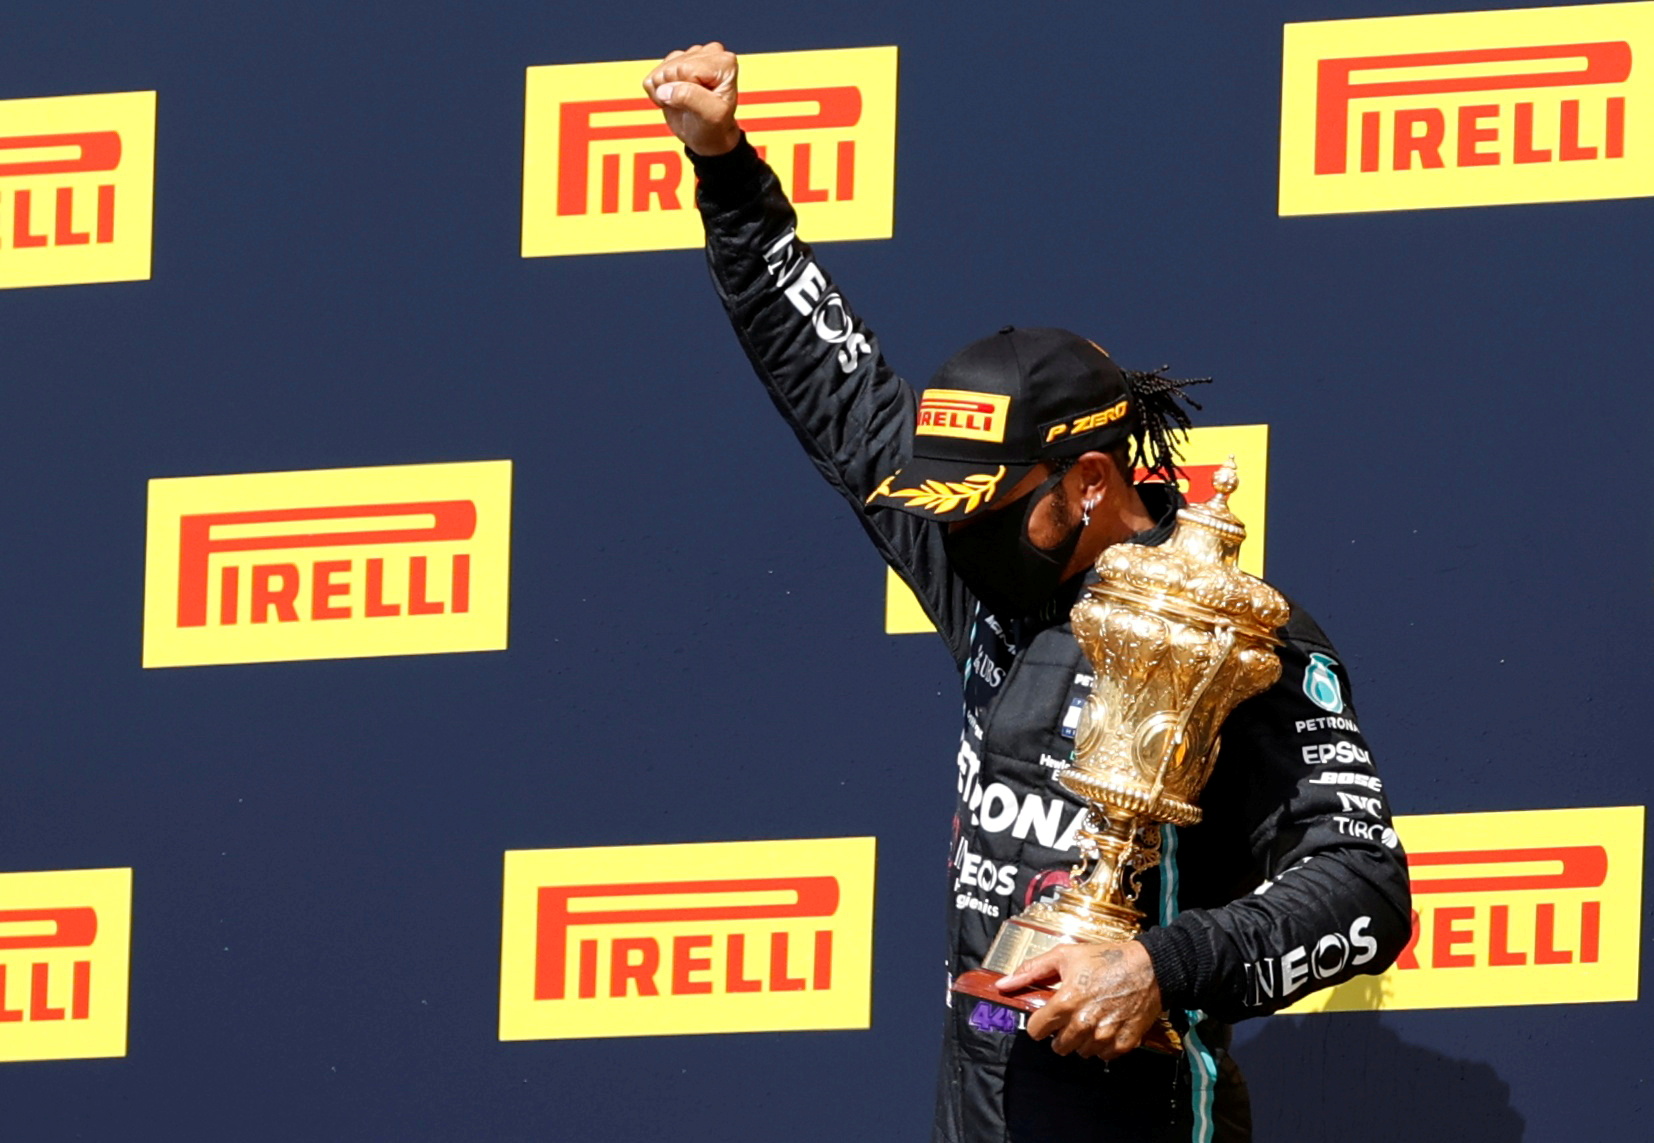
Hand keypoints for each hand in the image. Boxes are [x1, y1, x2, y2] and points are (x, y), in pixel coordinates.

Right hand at [643, 42, 740, 156]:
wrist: (708, 136)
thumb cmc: (716, 126)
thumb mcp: (711, 115)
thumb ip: (690, 97)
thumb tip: (664, 89)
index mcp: (724, 62)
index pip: (685, 69)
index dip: (685, 90)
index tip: (698, 104)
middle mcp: (709, 54)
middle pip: (671, 69)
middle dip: (674, 91)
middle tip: (690, 106)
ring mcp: (690, 57)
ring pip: (660, 72)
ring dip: (666, 93)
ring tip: (684, 104)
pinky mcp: (675, 63)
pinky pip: (652, 76)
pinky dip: (659, 92)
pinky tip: (675, 99)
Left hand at [996, 941, 1163, 1059]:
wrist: (1149, 967)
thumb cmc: (1105, 958)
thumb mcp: (1064, 956)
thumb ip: (1032, 970)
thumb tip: (1004, 984)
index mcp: (1066, 1002)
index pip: (1036, 1030)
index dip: (1039, 1022)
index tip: (1047, 1015)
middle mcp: (1084, 1023)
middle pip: (1058, 1046)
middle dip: (1060, 1032)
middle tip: (1071, 1015)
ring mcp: (1105, 1035)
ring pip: (1081, 1052)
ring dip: (1082, 1040)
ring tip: (1090, 1019)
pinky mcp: (1124, 1043)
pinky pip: (1104, 1056)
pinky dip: (1103, 1045)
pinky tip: (1106, 1026)